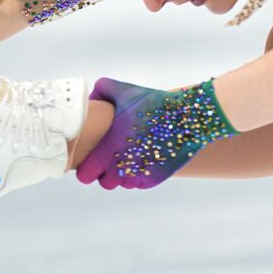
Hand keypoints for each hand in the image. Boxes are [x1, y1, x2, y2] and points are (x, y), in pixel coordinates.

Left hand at [75, 76, 240, 189]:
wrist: (187, 118)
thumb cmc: (153, 103)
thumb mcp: (124, 90)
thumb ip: (101, 89)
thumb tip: (91, 98)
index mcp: (108, 150)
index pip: (85, 175)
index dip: (87, 168)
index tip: (93, 158)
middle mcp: (121, 168)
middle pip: (104, 182)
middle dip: (106, 172)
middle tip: (112, 156)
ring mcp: (138, 176)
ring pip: (122, 184)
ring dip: (123, 174)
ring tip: (130, 155)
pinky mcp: (154, 180)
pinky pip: (139, 183)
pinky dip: (140, 174)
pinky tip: (144, 158)